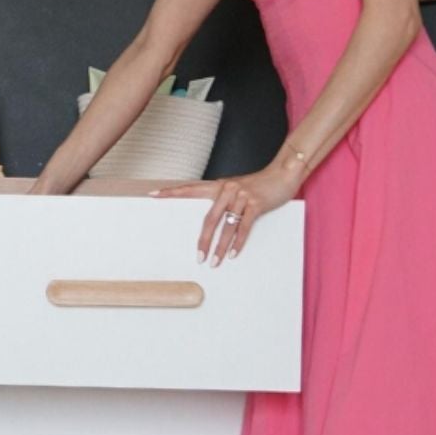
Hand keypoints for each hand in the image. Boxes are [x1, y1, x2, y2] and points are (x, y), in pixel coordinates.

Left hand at [151, 162, 299, 266]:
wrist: (282, 173)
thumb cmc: (258, 184)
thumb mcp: (236, 188)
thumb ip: (224, 200)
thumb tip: (214, 220)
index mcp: (218, 185)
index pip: (190, 189)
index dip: (171, 192)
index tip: (153, 194)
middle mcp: (227, 189)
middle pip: (209, 218)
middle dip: (202, 240)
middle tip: (198, 257)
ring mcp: (241, 196)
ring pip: (226, 226)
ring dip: (220, 247)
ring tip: (215, 261)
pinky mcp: (256, 204)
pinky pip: (244, 227)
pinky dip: (238, 243)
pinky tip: (233, 254)